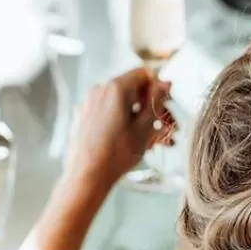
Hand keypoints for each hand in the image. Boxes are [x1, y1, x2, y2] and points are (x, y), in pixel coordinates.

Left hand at [64, 68, 174, 187]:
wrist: (86, 176)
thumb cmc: (117, 154)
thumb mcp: (145, 127)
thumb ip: (156, 100)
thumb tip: (164, 83)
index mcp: (116, 88)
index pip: (144, 73)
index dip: (158, 87)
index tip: (166, 105)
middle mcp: (100, 90)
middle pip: (133, 89)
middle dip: (152, 106)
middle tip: (167, 127)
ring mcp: (89, 103)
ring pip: (121, 103)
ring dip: (139, 117)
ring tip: (153, 141)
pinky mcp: (83, 117)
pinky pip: (108, 112)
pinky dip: (123, 122)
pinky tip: (133, 142)